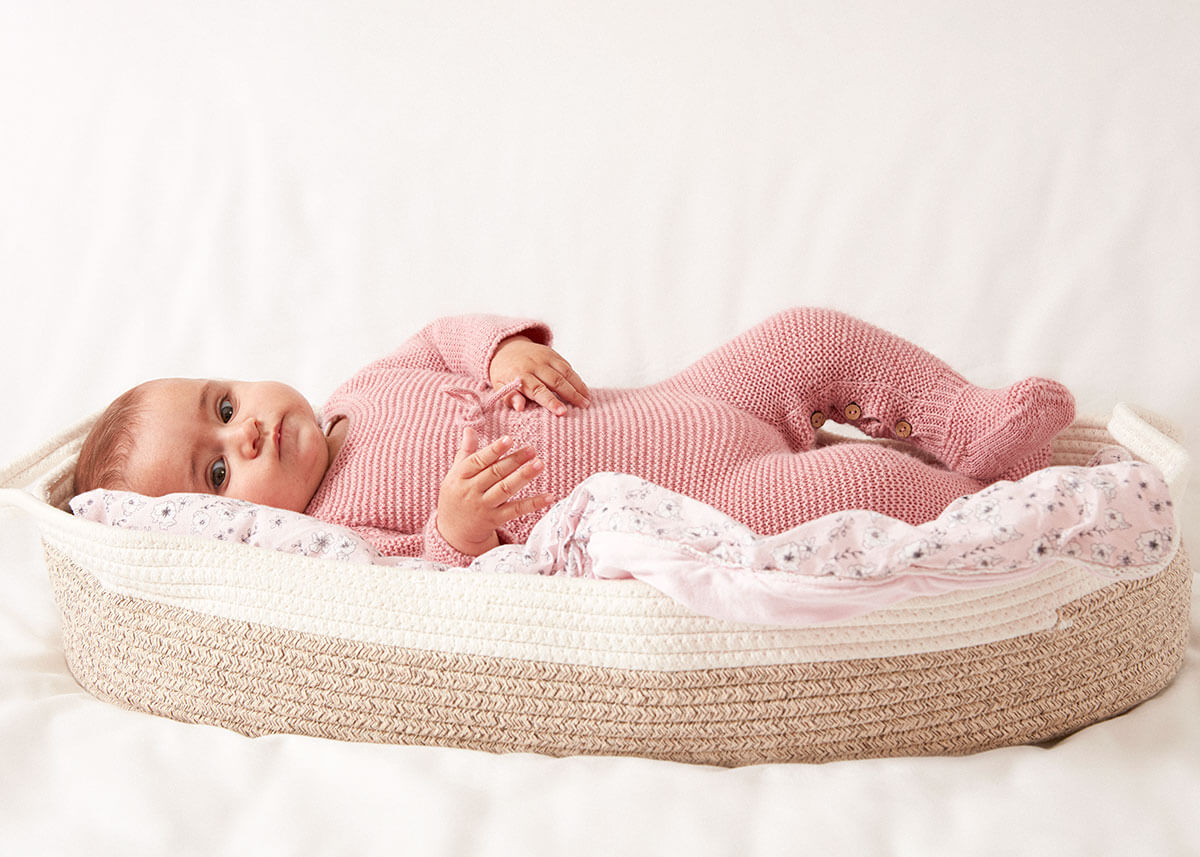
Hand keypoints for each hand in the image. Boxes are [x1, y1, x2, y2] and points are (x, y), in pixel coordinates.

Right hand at [435, 427, 554, 555]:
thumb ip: (466, 452)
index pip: (478, 461)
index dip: (494, 450)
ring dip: (524, 476)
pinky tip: (549, 496)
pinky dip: (533, 503)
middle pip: (495, 473)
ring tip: (539, 464)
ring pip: (505, 490)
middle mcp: (471, 491)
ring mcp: (484, 506)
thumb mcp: (455, 473)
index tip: (509, 439)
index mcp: (460, 476)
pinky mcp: (495, 520)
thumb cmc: (456, 495)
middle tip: (532, 449)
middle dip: (514, 460)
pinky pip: (516, 510)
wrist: (452, 531)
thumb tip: (469, 429)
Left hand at [489, 335, 590, 415]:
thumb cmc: (504, 373)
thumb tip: (519, 408)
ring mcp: (545, 358)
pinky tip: (584, 389)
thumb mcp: (499, 386)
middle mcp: (534, 365)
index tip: (562, 412)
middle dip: (571, 395)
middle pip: (556, 381)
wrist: (507, 348)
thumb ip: (509, 397)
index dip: (551, 402)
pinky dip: (577, 378)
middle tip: (583, 407)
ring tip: (587, 400)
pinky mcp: (552, 354)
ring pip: (565, 372)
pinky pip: (567, 366)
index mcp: (520, 375)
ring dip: (578, 386)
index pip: (538, 390)